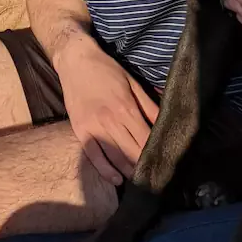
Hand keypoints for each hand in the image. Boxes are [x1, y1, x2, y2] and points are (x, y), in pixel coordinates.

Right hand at [55, 38, 158, 185]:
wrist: (76, 61)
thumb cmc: (107, 70)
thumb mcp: (133, 83)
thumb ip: (149, 106)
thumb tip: (166, 122)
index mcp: (126, 108)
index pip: (145, 139)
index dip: (156, 153)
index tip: (165, 163)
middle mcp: (110, 121)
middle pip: (132, 152)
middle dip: (144, 166)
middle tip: (155, 177)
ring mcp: (93, 127)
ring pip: (114, 157)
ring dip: (128, 171)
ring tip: (140, 180)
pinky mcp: (80, 131)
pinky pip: (93, 155)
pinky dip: (104, 170)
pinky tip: (115, 179)